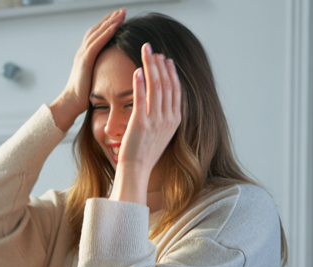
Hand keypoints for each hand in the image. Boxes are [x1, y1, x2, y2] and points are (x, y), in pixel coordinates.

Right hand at [49, 8, 124, 131]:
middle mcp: (82, 52)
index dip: (107, 25)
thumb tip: (114, 72)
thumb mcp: (94, 79)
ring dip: (110, 22)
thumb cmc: (83, 96)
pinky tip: (116, 26)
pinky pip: (97, 43)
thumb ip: (102, 72)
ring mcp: (82, 55)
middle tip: (122, 10)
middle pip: (97, 30)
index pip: (97, 35)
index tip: (119, 18)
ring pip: (98, 33)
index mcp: (85, 56)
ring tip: (121, 14)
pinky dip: (106, 33)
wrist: (71, 103)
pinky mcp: (85, 61)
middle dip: (110, 19)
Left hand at [111, 43, 181, 205]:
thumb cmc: (145, 151)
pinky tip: (137, 71)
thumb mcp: (161, 131)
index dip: (170, 72)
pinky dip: (140, 83)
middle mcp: (168, 118)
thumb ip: (163, 114)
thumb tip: (159, 96)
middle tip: (153, 50)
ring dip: (150, 67)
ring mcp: (155, 121)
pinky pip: (141, 99)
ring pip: (155, 87)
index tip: (165, 59)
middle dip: (160, 64)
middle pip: (166, 84)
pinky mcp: (140, 123)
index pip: (175, 90)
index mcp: (175, 119)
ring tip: (145, 54)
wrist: (136, 169)